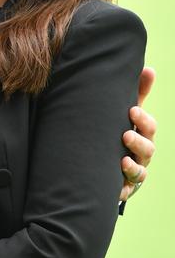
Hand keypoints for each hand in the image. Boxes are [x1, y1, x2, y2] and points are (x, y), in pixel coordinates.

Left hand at [120, 66, 155, 201]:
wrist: (106, 162)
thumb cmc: (119, 132)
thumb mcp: (126, 114)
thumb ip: (138, 93)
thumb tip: (149, 68)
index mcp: (142, 134)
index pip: (149, 127)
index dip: (143, 120)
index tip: (132, 111)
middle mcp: (141, 154)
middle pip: (148, 149)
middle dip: (138, 142)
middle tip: (125, 135)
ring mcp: (134, 171)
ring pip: (140, 171)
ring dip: (133, 166)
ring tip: (123, 161)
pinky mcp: (123, 187)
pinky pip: (126, 189)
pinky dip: (124, 186)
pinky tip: (118, 183)